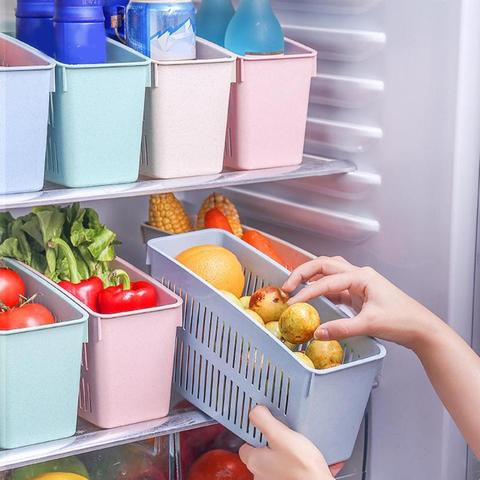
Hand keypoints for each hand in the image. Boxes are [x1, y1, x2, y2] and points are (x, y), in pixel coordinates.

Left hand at [239, 406, 334, 479]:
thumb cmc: (302, 467)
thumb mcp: (280, 435)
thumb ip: (264, 420)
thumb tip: (255, 411)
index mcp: (254, 461)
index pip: (245, 444)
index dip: (254, 432)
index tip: (265, 424)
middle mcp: (261, 475)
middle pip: (260, 452)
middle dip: (271, 442)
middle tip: (284, 433)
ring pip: (274, 460)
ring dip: (283, 452)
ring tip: (295, 445)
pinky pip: (287, 468)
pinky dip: (293, 462)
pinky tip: (302, 456)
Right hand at [282, 256, 441, 350]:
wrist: (421, 328)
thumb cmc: (402, 321)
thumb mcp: (370, 324)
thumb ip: (341, 328)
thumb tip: (317, 333)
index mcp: (362, 277)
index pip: (327, 281)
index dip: (307, 291)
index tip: (292, 301)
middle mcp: (359, 275)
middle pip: (325, 265)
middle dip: (303, 273)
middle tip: (287, 286)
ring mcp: (358, 283)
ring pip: (329, 272)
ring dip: (311, 276)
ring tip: (295, 286)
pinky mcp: (358, 293)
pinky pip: (334, 286)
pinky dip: (321, 289)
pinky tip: (313, 297)